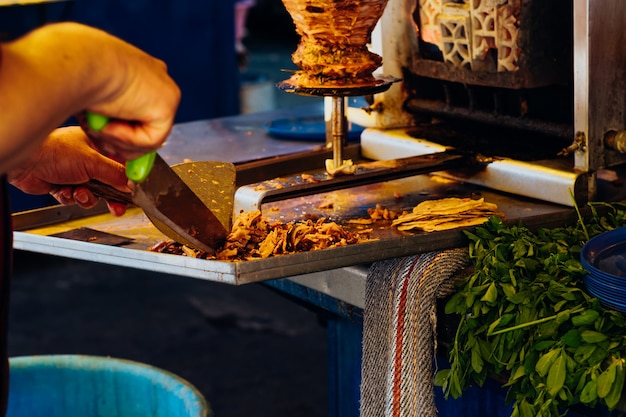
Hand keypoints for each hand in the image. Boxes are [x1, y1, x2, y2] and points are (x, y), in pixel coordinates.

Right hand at [0, 22, 180, 170]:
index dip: (124, 135)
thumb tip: (110, 142)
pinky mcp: (169, 104)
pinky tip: (111, 124)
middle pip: (146, 127)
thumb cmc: (72, 75)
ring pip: (147, 138)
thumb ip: (106, 116)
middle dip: (121, 142)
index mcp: (138, 72)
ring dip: (119, 140)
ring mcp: (165, 91)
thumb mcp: (90, 99)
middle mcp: (156, 79)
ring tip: (99, 125)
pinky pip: (151, 140)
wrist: (78, 62)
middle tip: (98, 136)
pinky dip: (127, 139)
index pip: (141, 112)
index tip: (107, 144)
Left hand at [7, 126, 129, 215]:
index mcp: (97, 146)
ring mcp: (74, 172)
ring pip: (92, 193)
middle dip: (110, 196)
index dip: (126, 179)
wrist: (24, 164)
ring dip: (87, 197)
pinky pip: (76, 198)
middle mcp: (87, 158)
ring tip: (79, 193)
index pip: (119, 164)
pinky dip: (71, 197)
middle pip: (108, 182)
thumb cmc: (53, 151)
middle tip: (116, 207)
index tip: (132, 192)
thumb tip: (132, 183)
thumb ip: (115, 174)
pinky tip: (64, 191)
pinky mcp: (63, 184)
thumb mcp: (92, 162)